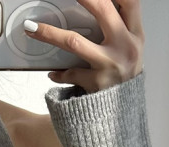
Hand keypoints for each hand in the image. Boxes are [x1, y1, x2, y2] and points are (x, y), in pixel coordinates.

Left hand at [23, 0, 144, 93]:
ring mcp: (109, 64)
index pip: (129, 1)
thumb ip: (121, 27)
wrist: (124, 113)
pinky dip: (59, 74)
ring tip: (32, 29)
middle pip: (102, 10)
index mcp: (135, 34)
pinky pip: (71, 73)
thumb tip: (101, 4)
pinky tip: (53, 73)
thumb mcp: (131, 48)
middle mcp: (125, 46)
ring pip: (74, 41)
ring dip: (50, 33)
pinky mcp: (96, 83)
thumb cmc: (125, 76)